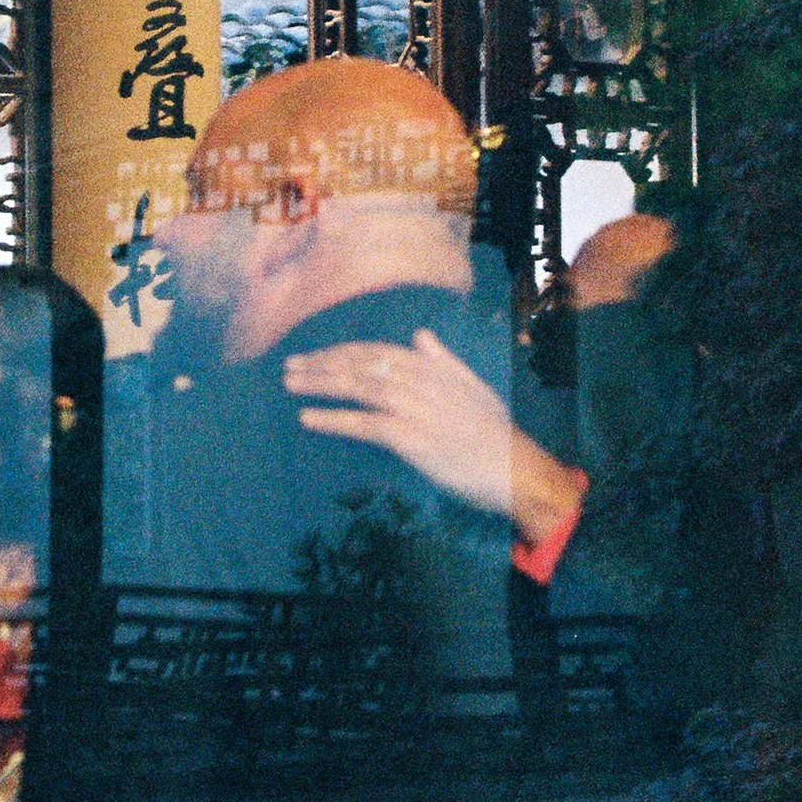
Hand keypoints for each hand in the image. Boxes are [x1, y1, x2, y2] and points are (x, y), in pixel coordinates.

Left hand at [283, 331, 583, 547]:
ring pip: (355, 388)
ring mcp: (412, 407)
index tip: (314, 355)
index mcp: (431, 365)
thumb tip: (420, 335)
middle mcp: (418, 379)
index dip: (340, 352)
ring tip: (289, 385)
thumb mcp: (472, 384)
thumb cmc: (493, 430)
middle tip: (289, 366)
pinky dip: (331, 419)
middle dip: (320, 364)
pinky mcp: (408, 437)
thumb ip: (443, 359)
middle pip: (358, 365)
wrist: (512, 466)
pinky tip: (307, 418)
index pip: (374, 351)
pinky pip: (361, 424)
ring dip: (318, 384)